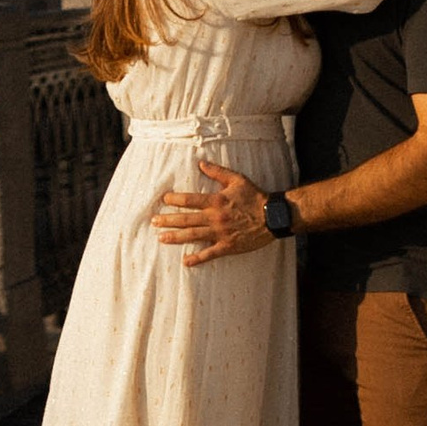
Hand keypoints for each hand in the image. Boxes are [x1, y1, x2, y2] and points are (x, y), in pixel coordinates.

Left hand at [151, 156, 278, 265]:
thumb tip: (201, 163)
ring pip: (193, 236)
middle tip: (154, 222)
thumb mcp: (237, 180)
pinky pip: (210, 254)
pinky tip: (186, 261)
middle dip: (168, 220)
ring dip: (176, 237)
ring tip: (161, 238)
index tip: (164, 200)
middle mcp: (215, 218)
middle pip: (186, 219)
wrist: (273, 217)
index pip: (190, 200)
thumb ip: (217, 172)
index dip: (175, 200)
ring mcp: (220, 233)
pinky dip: (198, 258)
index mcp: (216, 201)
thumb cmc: (254, 197)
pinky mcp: (228, 246)